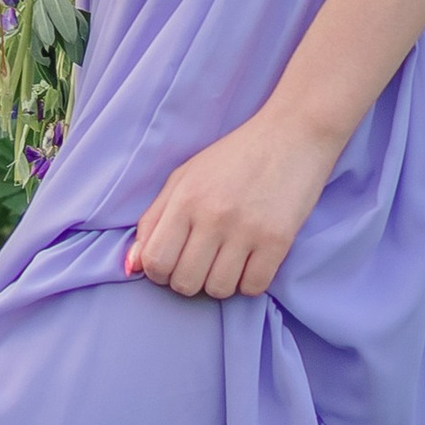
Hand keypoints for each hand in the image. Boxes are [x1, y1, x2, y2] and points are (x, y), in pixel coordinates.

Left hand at [126, 105, 337, 298]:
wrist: (293, 135)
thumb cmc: (235, 156)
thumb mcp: (185, 177)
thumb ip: (153, 219)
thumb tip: (132, 266)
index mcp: (185, 198)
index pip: (155, 262)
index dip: (159, 271)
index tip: (174, 261)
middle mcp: (212, 216)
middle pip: (184, 283)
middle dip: (189, 280)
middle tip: (202, 261)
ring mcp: (246, 230)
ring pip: (218, 290)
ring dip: (220, 282)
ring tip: (228, 259)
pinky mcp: (278, 240)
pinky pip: (253, 287)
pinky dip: (249, 282)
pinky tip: (251, 261)